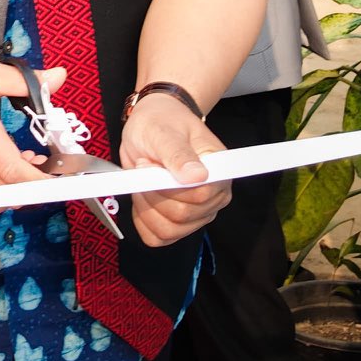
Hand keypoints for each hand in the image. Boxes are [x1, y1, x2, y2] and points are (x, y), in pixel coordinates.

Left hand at [120, 93, 230, 246]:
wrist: (152, 126)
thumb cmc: (161, 123)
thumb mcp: (163, 131)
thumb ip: (177, 154)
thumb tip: (198, 176)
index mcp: (218, 172)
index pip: (200, 196)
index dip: (167, 186)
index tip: (148, 165)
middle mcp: (214, 197)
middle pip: (181, 216)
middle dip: (152, 193)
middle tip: (143, 168)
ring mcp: (198, 213)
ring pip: (169, 230)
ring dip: (146, 207)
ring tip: (143, 181)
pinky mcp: (179, 223)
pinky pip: (159, 237)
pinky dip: (143, 220)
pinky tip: (142, 199)